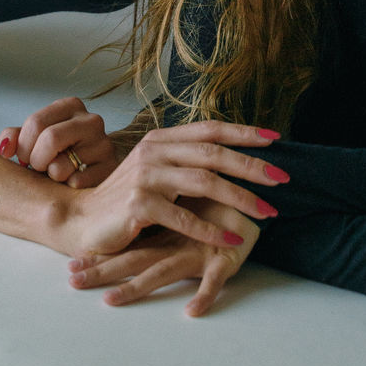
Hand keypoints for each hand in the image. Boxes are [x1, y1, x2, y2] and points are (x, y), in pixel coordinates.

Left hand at [0, 97, 116, 187]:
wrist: (94, 168)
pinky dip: (66, 188)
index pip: (36, 122)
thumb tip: (6, 148)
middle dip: (35, 161)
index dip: (23, 146)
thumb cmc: (58, 151)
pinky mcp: (110, 169)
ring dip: (51, 177)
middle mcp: (92, 120)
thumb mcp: (36, 138)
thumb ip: (15, 138)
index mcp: (71, 105)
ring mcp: (104, 144)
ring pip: (60, 167)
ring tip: (57, 174)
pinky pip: (75, 184)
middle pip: (50, 139)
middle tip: (38, 168)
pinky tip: (72, 183)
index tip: (24, 156)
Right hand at [63, 121, 284, 257]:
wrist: (84, 220)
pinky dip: (211, 230)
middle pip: (213, 153)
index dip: (244, 133)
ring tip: (267, 213)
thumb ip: (186, 161)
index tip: (276, 139)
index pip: (210, 128)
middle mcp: (154, 151)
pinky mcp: (140, 205)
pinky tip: (232, 237)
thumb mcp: (157, 171)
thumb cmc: (128, 199)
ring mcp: (146, 176)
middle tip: (282, 179)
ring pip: (204, 183)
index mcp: (161, 139)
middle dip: (252, 166)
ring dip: (240, 199)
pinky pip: (185, 218)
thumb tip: (231, 157)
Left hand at [68, 199, 261, 315]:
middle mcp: (176, 242)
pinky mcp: (224, 257)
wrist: (259, 201)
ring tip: (111, 301)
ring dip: (137, 287)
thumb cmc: (224, 211)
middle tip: (72, 280)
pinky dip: (204, 295)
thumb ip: (171, 225)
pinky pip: (214, 280)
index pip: (127, 247)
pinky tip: (192, 310)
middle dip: (104, 270)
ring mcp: (198, 250)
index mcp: (167, 234)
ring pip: (163, 270)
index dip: (102, 257)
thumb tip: (140, 229)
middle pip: (134, 259)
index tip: (69, 268)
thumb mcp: (192, 219)